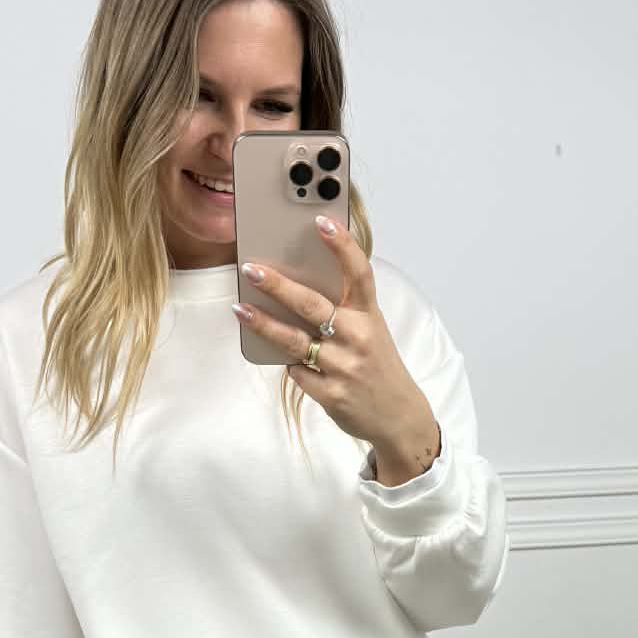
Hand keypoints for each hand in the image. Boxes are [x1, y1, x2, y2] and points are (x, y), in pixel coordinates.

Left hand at [234, 217, 439, 480]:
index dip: (341, 245)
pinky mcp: (332, 394)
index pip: (358, 272)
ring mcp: (345, 368)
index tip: (320, 221)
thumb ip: (343, 309)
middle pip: (312, 305)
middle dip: (278, 285)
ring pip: (295, 341)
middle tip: (251, 270)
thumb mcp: (370, 330)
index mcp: (369, 315)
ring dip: (264, 324)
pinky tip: (285, 359)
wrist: (398, 417)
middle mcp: (359, 337)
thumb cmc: (376, 365)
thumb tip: (296, 283)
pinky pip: (298, 373)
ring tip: (240, 309)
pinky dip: (290, 364)